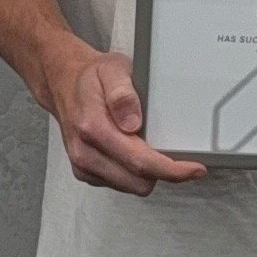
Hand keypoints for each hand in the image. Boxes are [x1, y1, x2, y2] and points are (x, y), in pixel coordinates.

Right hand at [46, 43, 205, 197]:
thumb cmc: (92, 76)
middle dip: (161, 172)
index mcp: (93, 128)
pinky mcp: (84, 172)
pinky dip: (132, 173)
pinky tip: (133, 151)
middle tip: (175, 152)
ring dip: (146, 173)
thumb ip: (122, 94)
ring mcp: (83, 165)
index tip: (194, 169)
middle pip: (138, 181)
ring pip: (130, 186)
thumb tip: (133, 122)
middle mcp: (85, 152)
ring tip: (149, 146)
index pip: (139, 162)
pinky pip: (119, 183)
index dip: (171, 170)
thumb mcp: (112, 69)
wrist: (62, 83)